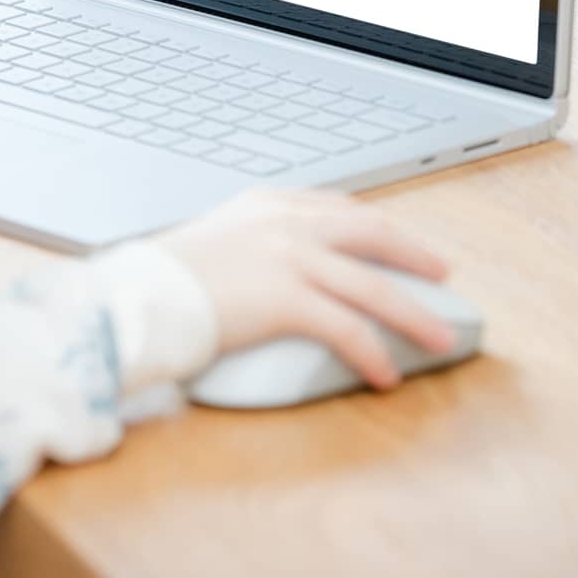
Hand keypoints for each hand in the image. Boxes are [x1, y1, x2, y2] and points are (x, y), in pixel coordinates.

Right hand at [156, 187, 453, 389]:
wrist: (137, 295)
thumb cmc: (162, 281)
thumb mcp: (213, 241)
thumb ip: (248, 245)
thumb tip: (268, 273)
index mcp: (267, 204)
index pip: (339, 207)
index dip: (377, 225)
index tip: (396, 237)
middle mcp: (285, 222)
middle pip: (371, 233)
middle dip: (413, 254)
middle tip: (440, 272)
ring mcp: (290, 256)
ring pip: (373, 284)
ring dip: (414, 313)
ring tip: (440, 337)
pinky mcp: (287, 298)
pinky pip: (348, 328)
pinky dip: (373, 352)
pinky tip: (386, 373)